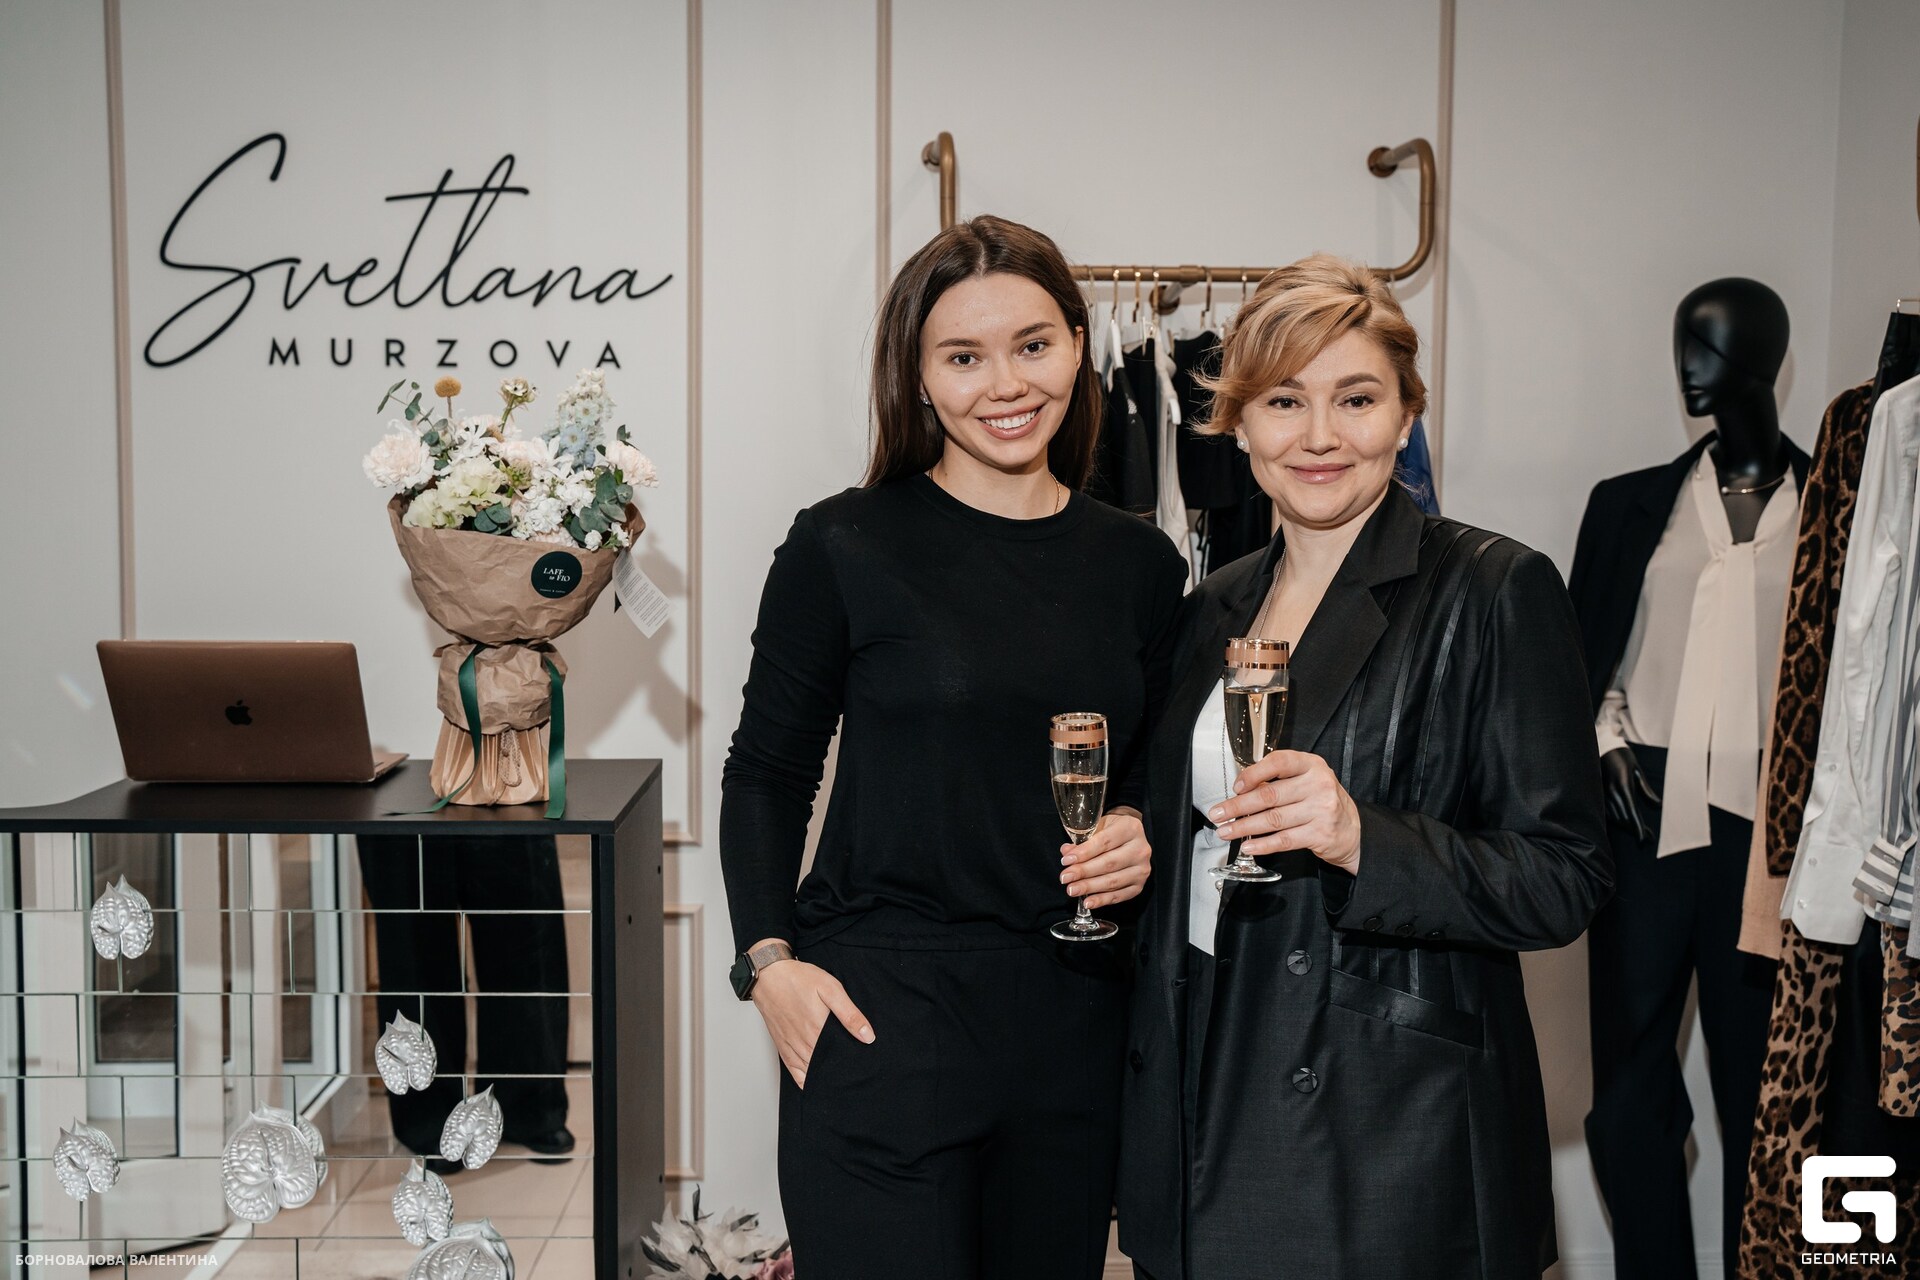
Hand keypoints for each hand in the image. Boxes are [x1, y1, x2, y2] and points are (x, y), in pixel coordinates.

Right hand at [748, 953, 873, 1089]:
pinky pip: (795, 1073)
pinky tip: (815, 1081)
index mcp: (818, 1030)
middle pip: (827, 1066)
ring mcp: (792, 1047)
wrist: (769, 976)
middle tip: (854, 1070)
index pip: (841, 1057)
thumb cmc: (799, 979)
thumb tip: (867, 1036)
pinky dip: (806, 1081)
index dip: (853, 1061)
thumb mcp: (830, 989)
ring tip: (839, 1076)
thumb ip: (849, 1014)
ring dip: (825, 1076)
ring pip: (812, 1072)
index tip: (863, 1062)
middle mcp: (805, 1043)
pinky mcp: (782, 1047)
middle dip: (841, 1069)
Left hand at [1061, 805, 1151, 908]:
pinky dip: (1102, 900)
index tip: (1066, 861)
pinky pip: (1119, 895)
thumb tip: (1066, 852)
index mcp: (1130, 828)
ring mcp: (1142, 869)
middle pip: (1109, 863)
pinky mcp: (1139, 885)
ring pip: (1113, 881)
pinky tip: (1088, 902)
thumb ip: (1082, 840)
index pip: (1104, 842)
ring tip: (1072, 889)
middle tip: (1065, 877)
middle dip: (1084, 872)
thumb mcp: (1097, 827)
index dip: (1084, 853)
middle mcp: (1140, 849)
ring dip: (1090, 887)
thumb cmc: (1111, 830)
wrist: (1129, 837)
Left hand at [1210, 750, 1362, 874]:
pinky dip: (1263, 844)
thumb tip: (1241, 790)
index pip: (1279, 762)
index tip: (1236, 786)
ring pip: (1273, 819)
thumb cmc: (1321, 801)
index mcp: (1311, 765)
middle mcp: (1318, 784)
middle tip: (1218, 813)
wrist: (1352, 830)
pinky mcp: (1320, 834)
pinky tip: (1248, 846)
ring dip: (1244, 827)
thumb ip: (1278, 780)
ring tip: (1226, 831)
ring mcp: (1321, 810)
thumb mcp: (1305, 781)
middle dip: (1238, 806)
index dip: (1254, 773)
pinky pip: (1284, 840)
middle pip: (1270, 795)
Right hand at [1600, 746, 1660, 841]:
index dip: (1639, 828)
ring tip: (1639, 832)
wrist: (1600, 745)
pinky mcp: (1596, 794)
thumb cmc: (1621, 756)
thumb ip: (1646, 789)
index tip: (1645, 839)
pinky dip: (1616, 820)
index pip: (1632, 812)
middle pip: (1624, 818)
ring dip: (1626, 826)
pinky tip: (1623, 823)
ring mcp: (1602, 793)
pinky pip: (1606, 812)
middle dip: (1636, 830)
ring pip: (1615, 817)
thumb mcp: (1637, 769)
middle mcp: (1611, 792)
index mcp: (1623, 785)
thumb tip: (1658, 805)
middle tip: (1647, 839)